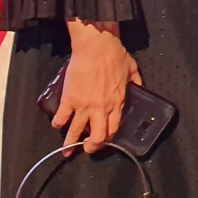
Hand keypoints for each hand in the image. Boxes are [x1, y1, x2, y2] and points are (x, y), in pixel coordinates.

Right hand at [56, 21, 140, 153]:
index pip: (113, 128)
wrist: (96, 47)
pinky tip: (57, 125)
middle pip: (97, 136)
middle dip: (91, 146)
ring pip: (76, 131)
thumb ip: (136, 83)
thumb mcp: (132, 70)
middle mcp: (100, 108)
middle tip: (86, 149)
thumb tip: (140, 89)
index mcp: (117, 102)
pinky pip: (61, 117)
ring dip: (70, 143)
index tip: (103, 141)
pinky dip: (58, 123)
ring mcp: (83, 105)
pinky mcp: (69, 99)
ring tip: (66, 150)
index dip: (108, 138)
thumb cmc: (115, 55)